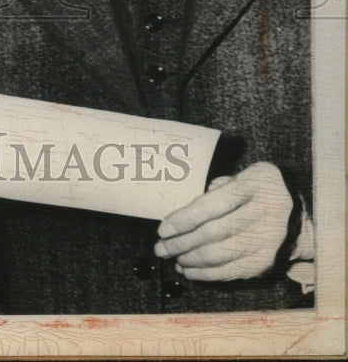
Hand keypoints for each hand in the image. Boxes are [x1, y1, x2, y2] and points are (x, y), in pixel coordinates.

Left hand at [154, 161, 292, 280]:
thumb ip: (212, 191)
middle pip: (214, 233)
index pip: (213, 205)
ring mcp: (268, 240)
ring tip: (171, 257)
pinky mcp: (266, 261)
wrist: (292, 211)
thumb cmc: (252, 191)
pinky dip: (206, 274)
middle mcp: (266, 212)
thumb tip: (182, 217)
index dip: (185, 219)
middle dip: (181, 243)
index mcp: (256, 184)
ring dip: (190, 259)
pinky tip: (189, 270)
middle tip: (160, 248)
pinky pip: (231, 272)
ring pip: (220, 255)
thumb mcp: (237, 177)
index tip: (163, 229)